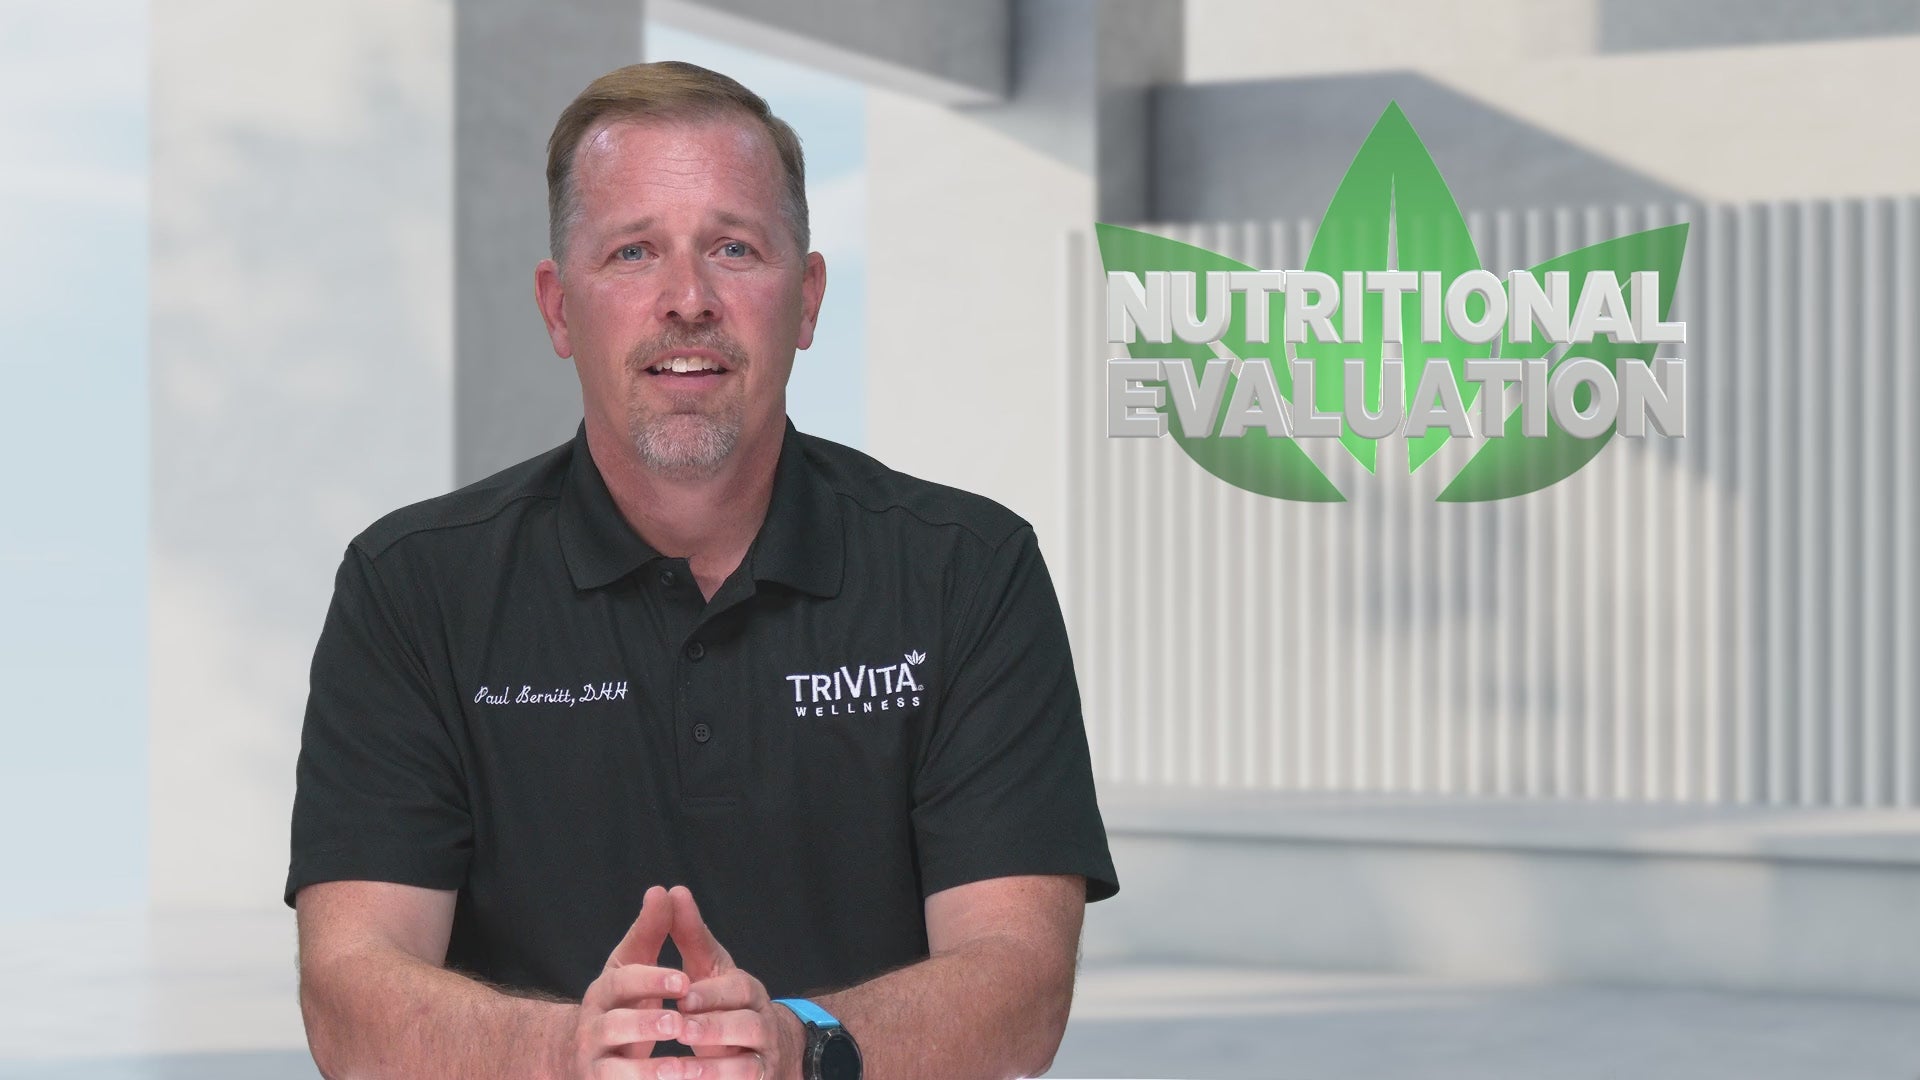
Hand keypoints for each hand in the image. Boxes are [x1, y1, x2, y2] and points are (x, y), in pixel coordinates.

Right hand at [567, 885, 701, 1078]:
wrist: (584, 1051)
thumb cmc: (622, 1001)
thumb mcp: (634, 964)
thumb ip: (651, 931)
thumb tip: (662, 890)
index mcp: (603, 991)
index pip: (622, 981)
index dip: (651, 979)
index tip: (684, 979)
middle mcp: (592, 1026)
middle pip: (614, 1025)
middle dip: (647, 1023)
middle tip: (679, 1022)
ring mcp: (593, 1061)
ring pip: (614, 1067)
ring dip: (647, 1069)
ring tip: (679, 1068)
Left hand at [668, 886, 805, 1079]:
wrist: (764, 1046)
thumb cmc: (722, 1001)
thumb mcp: (707, 967)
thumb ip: (689, 934)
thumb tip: (672, 890)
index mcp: (747, 991)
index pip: (736, 988)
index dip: (711, 993)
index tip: (682, 997)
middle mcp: (761, 1022)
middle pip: (747, 1024)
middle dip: (712, 1028)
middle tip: (679, 1029)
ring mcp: (763, 1056)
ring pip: (747, 1064)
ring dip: (712, 1068)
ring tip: (675, 1070)